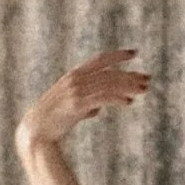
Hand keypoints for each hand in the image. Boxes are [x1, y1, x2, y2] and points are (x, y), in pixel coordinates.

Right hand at [15, 49, 148, 155]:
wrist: (36, 130)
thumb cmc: (54, 120)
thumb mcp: (71, 107)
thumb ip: (85, 104)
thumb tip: (97, 108)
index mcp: (74, 75)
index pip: (100, 60)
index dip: (117, 55)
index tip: (134, 53)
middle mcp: (75, 79)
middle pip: (109, 73)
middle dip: (130, 75)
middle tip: (148, 79)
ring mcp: (75, 91)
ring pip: (108, 84)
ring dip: (128, 86)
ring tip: (144, 90)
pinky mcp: (76, 104)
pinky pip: (102, 98)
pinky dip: (116, 98)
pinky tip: (128, 102)